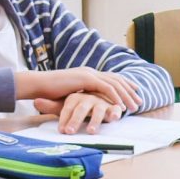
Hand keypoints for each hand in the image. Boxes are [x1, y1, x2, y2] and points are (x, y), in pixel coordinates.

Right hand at [19, 67, 144, 111]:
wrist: (39, 85)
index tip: (134, 92)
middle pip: (116, 80)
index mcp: (87, 74)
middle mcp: (90, 71)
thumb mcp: (70, 93)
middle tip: (140, 101)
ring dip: (126, 95)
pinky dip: (115, 97)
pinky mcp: (85, 78)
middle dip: (130, 90)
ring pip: (114, 84)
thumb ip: (80, 95)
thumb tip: (86, 103)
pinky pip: (105, 87)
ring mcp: (88, 73)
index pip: (110, 78)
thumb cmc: (50, 92)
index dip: (124, 84)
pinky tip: (120, 106)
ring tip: (134, 107)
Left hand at [43, 91, 126, 133]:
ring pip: (98, 111)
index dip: (64, 119)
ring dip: (95, 121)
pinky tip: (114, 118)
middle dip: (75, 121)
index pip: (67, 108)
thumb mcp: (66, 105)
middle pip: (81, 109)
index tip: (61, 130)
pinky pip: (115, 109)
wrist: (101, 94)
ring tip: (91, 131)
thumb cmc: (80, 104)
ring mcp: (101, 102)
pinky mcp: (112, 106)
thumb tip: (34, 101)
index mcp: (75, 98)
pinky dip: (115, 113)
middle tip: (70, 132)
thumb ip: (51, 105)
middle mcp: (87, 99)